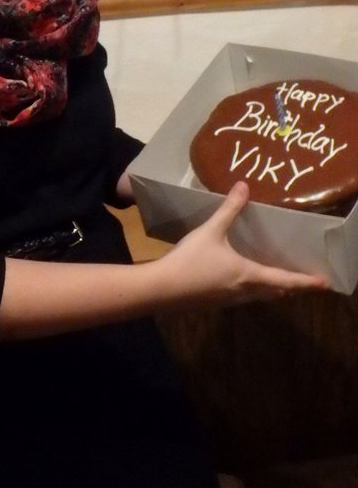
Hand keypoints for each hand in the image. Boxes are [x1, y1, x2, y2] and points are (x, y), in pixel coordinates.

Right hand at [158, 181, 329, 308]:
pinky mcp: (214, 302)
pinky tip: (242, 280)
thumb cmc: (191, 260)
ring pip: (258, 297)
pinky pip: (242, 297)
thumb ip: (229, 209)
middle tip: (303, 281)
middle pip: (275, 292)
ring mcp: (228, 300)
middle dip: (291, 287)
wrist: (162, 289)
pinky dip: (253, 290)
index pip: (285, 280)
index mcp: (248, 274)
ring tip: (278, 280)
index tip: (325, 284)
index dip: (305, 281)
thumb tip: (244, 185)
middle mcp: (243, 291)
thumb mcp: (211, 231)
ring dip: (271, 290)